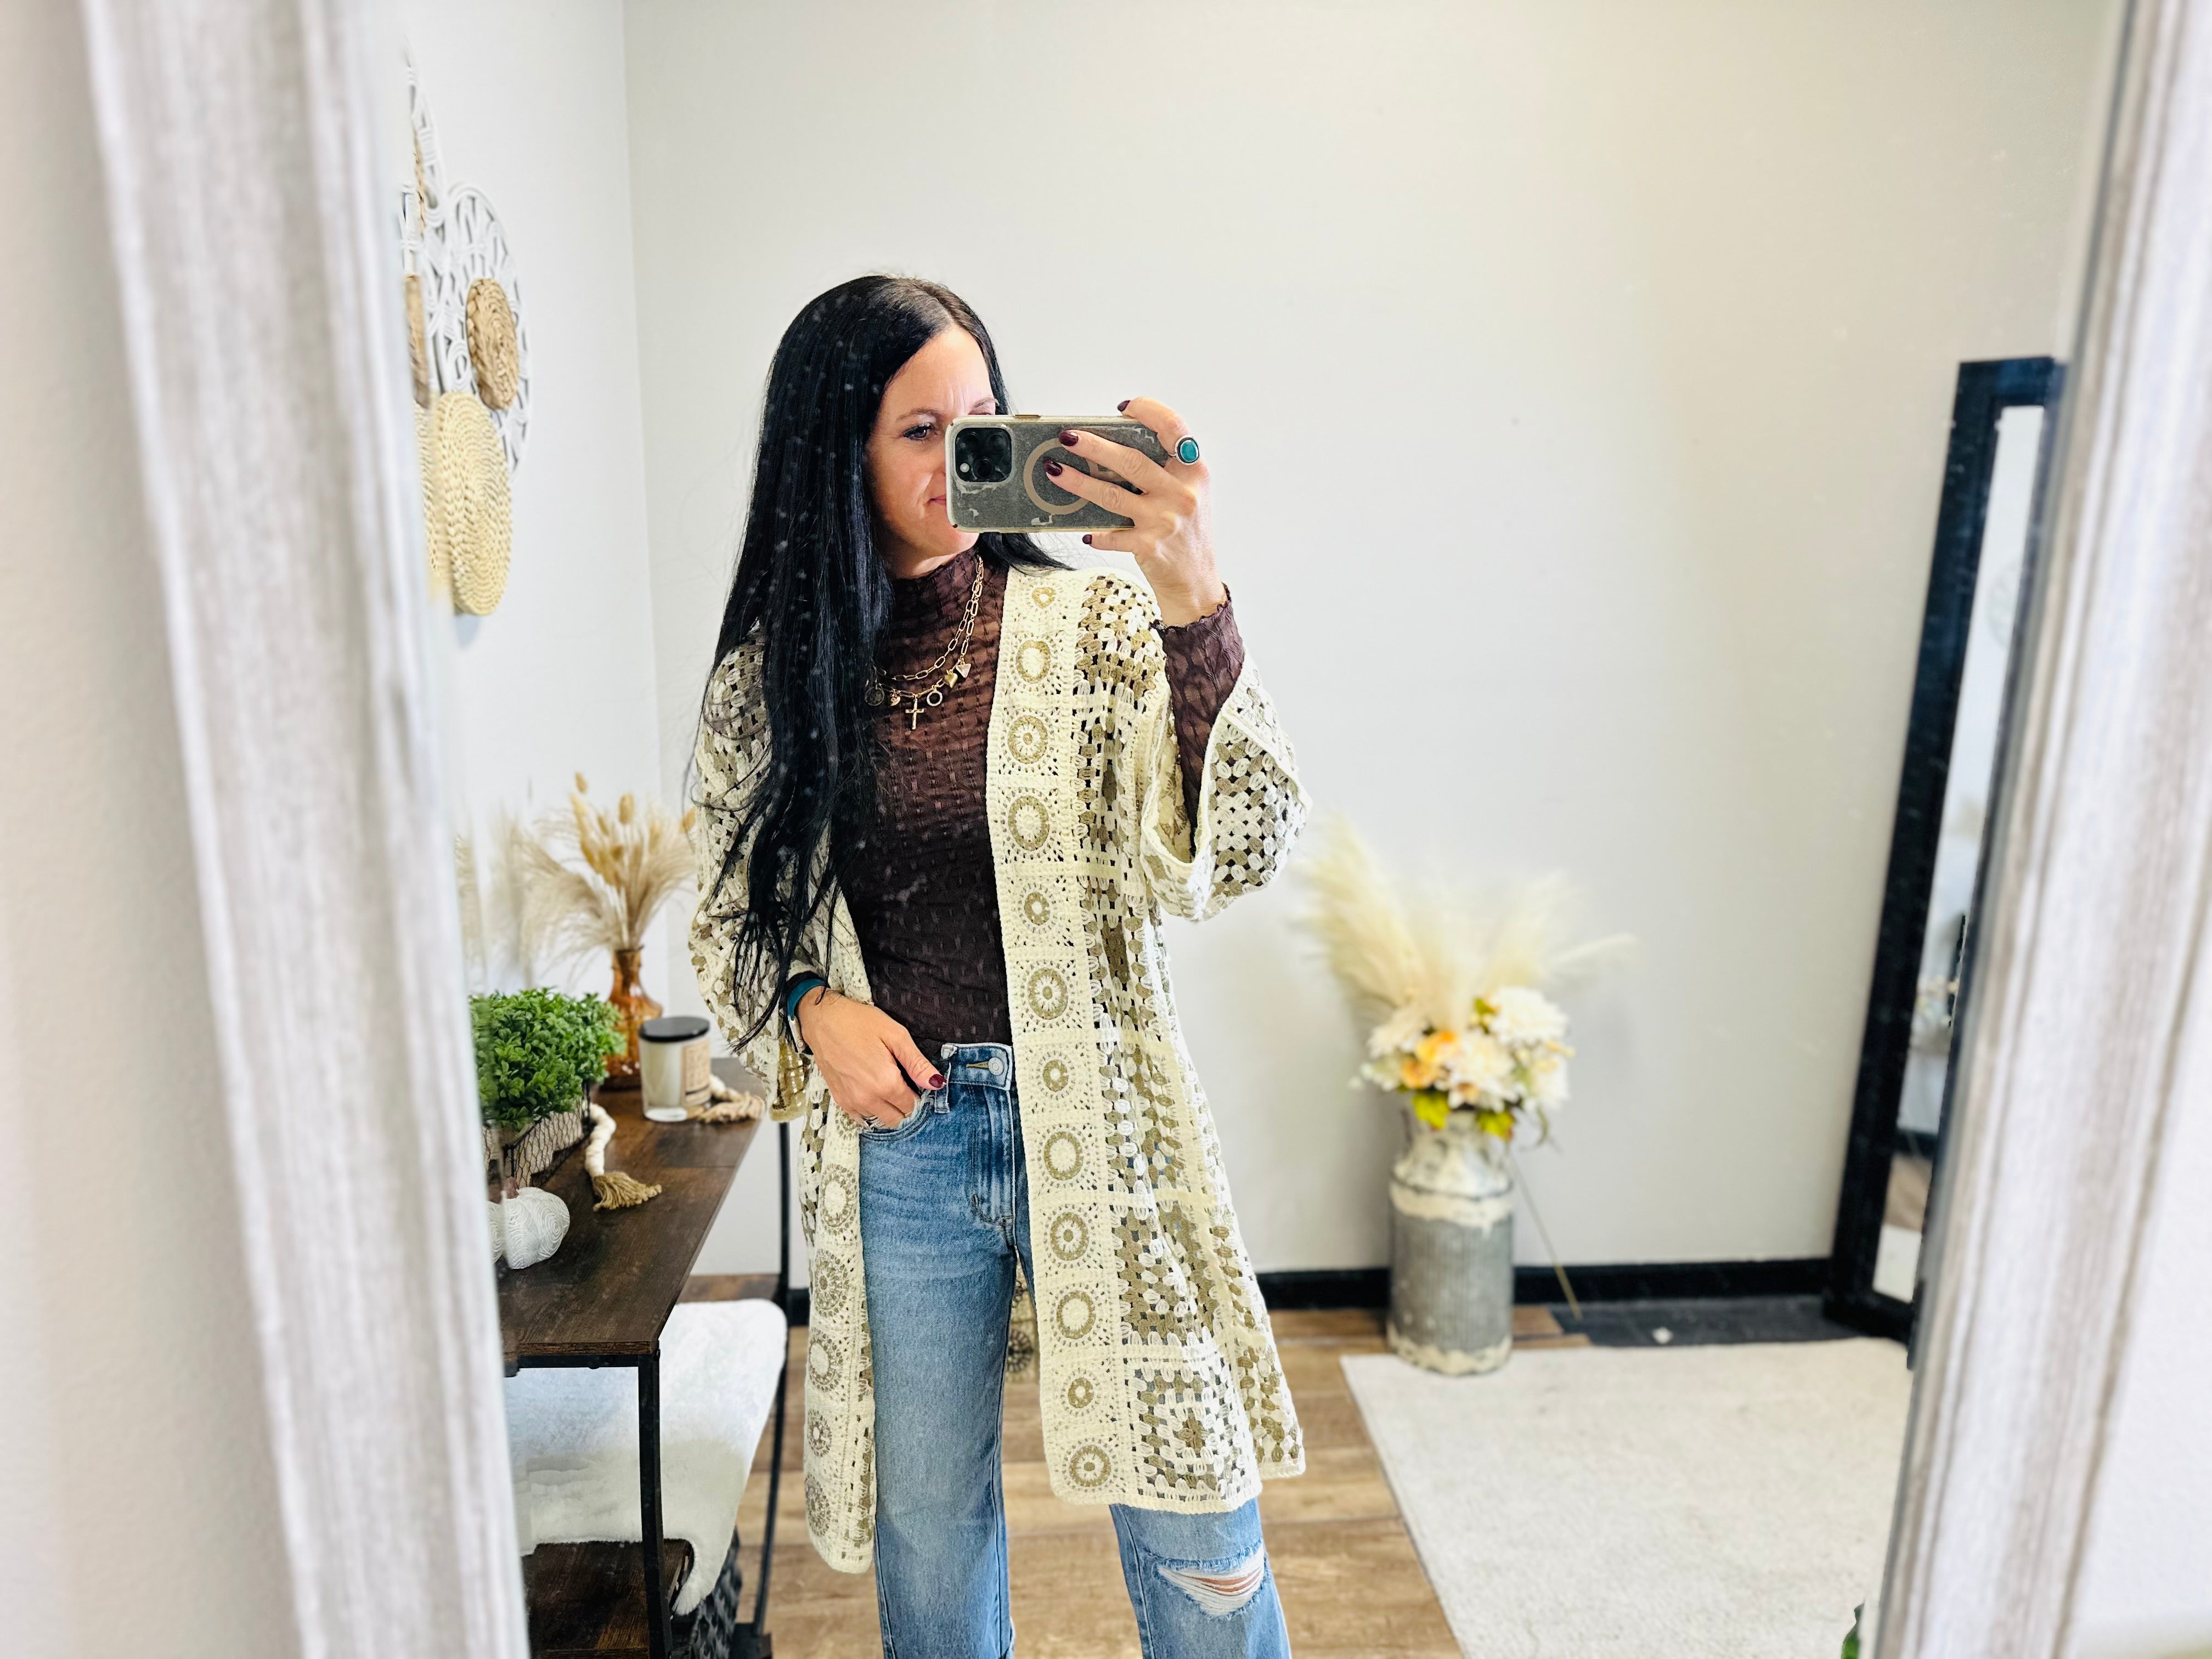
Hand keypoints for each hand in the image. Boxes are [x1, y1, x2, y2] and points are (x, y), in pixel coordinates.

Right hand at [796, 988, 941, 1129]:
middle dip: (906, 1107)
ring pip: (880, 1121)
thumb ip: (917, 1064)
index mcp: (886, 1083)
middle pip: (897, 1119)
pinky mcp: (840, 1100)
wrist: (822, 1020)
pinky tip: (873, 1094)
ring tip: (889, 1087)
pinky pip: (861, 1119)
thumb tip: (936, 1083)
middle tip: (906, 1087)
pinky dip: (871, 1112)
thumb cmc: (858, 1023)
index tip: (919, 1085)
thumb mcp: (895, 1036)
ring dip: (889, 1110)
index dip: (920, 1097)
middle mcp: (868, 1098)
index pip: (912, 1107)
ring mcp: (852, 1102)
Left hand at [1044, 397, 1224, 625]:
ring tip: (1055, 470)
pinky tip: (1083, 531)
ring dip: (1079, 481)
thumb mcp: (1187, 494)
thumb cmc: (1186, 533)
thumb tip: (1110, 449)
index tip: (1123, 409)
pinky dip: (1095, 533)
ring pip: (1113, 494)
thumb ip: (1162, 470)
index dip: (1148, 412)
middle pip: (1132, 461)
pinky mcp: (1149, 546)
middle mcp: (1182, 493)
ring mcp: (1165, 521)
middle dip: (1094, 446)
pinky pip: (1111, 535)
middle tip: (1067, 436)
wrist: (1197, 582)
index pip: (1174, 428)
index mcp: (1194, 471)